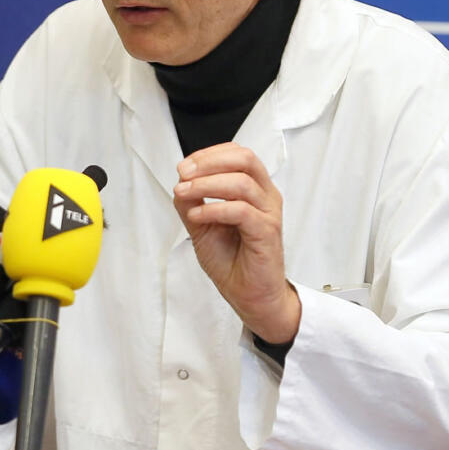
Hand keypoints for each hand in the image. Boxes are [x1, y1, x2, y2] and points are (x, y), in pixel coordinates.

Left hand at [172, 142, 299, 343]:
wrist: (248, 295)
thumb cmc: (232, 260)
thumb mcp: (201, 226)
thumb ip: (192, 202)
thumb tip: (180, 181)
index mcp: (254, 189)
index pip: (237, 154)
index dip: (208, 154)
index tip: (183, 167)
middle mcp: (265, 196)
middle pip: (244, 159)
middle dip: (209, 162)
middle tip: (183, 174)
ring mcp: (269, 214)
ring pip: (241, 182)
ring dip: (206, 185)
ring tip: (183, 194)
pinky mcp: (267, 233)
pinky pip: (241, 211)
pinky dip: (214, 210)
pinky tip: (196, 217)